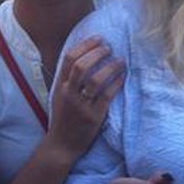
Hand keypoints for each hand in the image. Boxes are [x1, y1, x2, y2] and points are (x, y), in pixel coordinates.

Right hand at [48, 37, 124, 159]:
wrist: (62, 145)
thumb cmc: (64, 118)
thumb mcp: (60, 96)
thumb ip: (69, 80)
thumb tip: (87, 58)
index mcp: (60, 86)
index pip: (69, 59)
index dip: (85, 45)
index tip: (99, 39)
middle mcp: (69, 94)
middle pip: (82, 66)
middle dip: (97, 53)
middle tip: (109, 47)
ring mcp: (81, 106)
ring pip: (96, 80)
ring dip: (111, 67)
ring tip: (120, 61)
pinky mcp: (93, 117)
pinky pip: (107, 96)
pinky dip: (116, 84)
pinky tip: (123, 77)